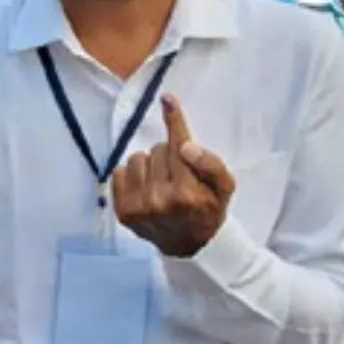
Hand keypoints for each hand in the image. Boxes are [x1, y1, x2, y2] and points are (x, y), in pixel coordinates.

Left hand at [110, 95, 235, 256]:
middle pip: (158, 149)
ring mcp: (138, 207)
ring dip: (149, 165)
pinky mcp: (122, 211)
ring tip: (161, 182)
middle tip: (178, 175)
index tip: (167, 98)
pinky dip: (132, 176)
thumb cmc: (209, 209)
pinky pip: (119, 172)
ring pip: (137, 158)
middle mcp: (160, 200)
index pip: (177, 147)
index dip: (174, 120)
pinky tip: (145, 189)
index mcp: (187, 193)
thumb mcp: (225, 187)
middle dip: (169, 156)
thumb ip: (211, 164)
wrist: (191, 245)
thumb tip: (185, 145)